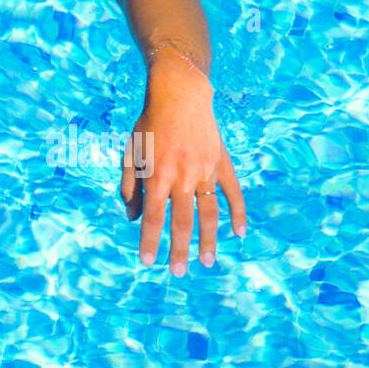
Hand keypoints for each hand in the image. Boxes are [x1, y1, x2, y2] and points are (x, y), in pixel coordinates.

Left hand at [119, 57, 246, 272]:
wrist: (179, 95)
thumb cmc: (149, 125)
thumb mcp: (130, 152)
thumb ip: (129, 185)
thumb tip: (132, 217)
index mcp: (157, 175)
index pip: (152, 217)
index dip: (149, 241)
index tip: (147, 262)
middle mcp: (182, 176)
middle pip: (181, 221)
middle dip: (178, 249)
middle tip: (178, 272)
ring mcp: (205, 171)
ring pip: (209, 213)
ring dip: (208, 240)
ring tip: (206, 261)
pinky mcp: (222, 164)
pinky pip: (233, 194)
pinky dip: (238, 214)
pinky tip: (239, 233)